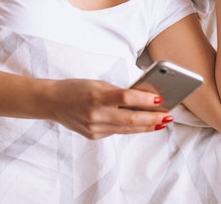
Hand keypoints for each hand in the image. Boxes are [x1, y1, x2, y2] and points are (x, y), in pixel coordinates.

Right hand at [44, 79, 173, 138]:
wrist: (51, 102)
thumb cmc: (76, 88)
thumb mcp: (97, 83)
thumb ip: (118, 91)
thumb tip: (143, 98)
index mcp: (96, 95)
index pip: (126, 98)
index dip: (144, 100)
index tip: (160, 99)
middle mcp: (95, 114)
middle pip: (130, 118)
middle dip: (152, 119)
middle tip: (168, 116)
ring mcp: (94, 127)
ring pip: (127, 129)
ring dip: (146, 126)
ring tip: (161, 122)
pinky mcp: (93, 136)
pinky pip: (117, 132)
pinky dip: (131, 128)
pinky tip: (144, 125)